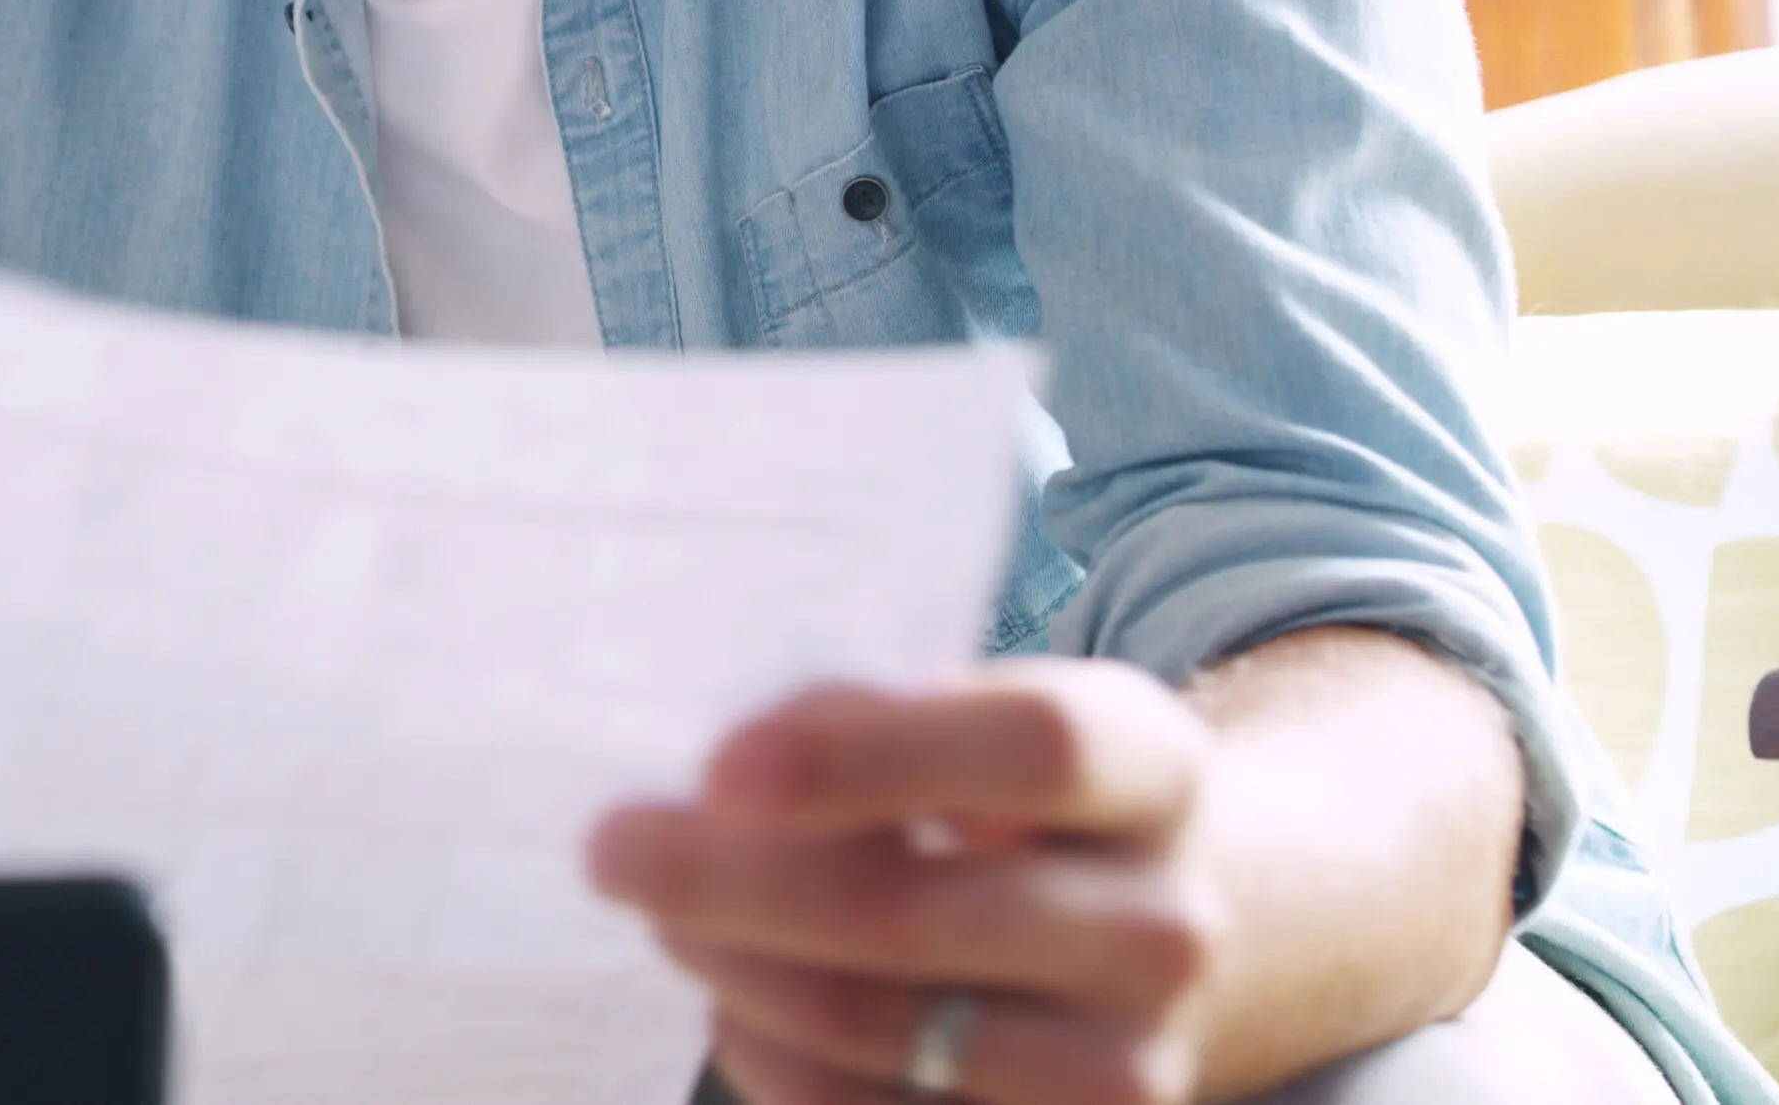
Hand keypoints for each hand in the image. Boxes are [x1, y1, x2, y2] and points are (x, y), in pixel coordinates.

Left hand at [588, 660, 1220, 1104]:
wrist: (1142, 937)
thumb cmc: (1012, 798)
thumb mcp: (978, 718)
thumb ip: (874, 723)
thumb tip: (725, 780)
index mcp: (1153, 767)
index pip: (1031, 748)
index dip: (866, 754)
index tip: (720, 769)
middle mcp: (1165, 926)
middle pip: (916, 912)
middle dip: (732, 883)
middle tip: (613, 849)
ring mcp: (1125, 1060)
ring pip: (877, 1025)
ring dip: (734, 965)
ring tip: (664, 911)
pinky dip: (769, 1055)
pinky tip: (732, 999)